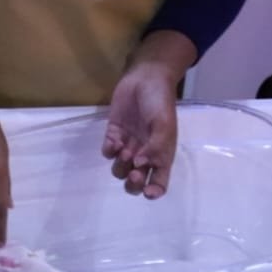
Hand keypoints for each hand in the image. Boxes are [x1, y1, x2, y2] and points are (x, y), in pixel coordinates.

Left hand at [102, 32, 192, 198]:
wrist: (144, 79)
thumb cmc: (159, 103)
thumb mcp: (164, 126)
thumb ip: (155, 148)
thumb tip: (140, 166)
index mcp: (162, 155)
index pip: (159, 182)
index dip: (154, 191)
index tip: (148, 192)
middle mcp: (144, 154)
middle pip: (136, 181)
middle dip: (133, 183)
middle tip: (133, 172)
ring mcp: (128, 144)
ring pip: (119, 169)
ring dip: (120, 165)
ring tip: (124, 150)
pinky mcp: (113, 133)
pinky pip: (107, 151)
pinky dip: (109, 150)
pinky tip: (114, 141)